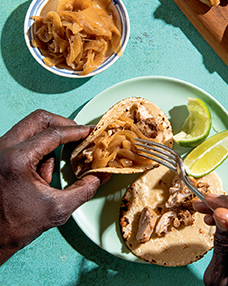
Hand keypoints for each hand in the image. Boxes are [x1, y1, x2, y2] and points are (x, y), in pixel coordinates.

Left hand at [0, 110, 104, 264]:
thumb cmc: (15, 225)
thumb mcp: (58, 209)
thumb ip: (84, 190)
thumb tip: (100, 176)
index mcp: (17, 159)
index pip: (53, 134)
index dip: (76, 131)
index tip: (89, 131)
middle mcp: (3, 148)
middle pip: (38, 119)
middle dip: (62, 125)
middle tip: (78, 134)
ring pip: (31, 129)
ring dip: (49, 144)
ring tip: (50, 174)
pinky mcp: (0, 155)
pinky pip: (24, 142)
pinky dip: (38, 153)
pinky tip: (38, 178)